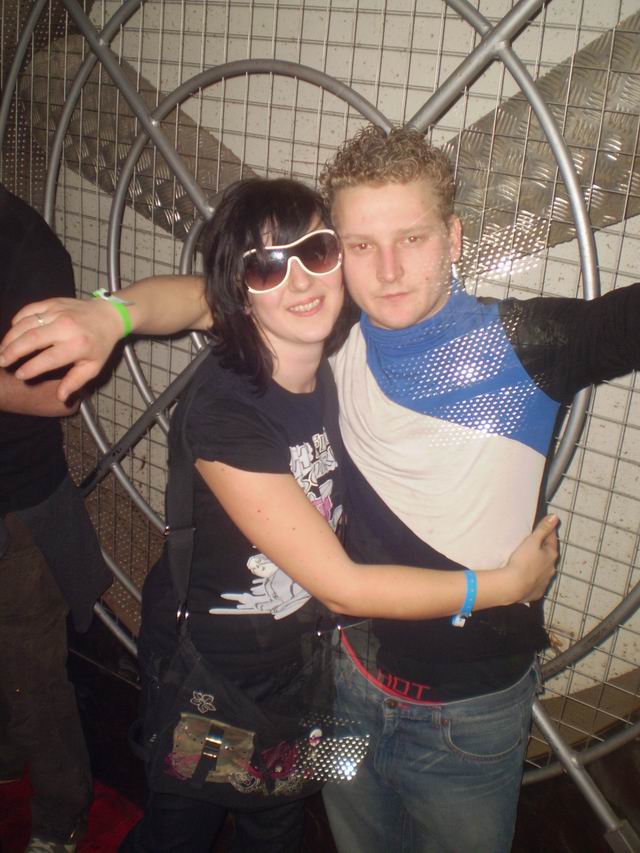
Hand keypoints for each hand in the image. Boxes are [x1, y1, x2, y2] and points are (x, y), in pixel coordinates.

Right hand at [0, 296, 121, 400]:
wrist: (108, 315)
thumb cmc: (100, 344)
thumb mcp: (93, 366)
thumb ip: (75, 381)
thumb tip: (60, 397)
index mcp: (78, 344)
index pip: (49, 358)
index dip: (32, 368)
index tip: (19, 375)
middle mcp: (66, 327)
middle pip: (32, 339)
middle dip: (12, 352)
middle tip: (1, 362)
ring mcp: (58, 312)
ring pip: (26, 324)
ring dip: (10, 338)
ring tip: (1, 350)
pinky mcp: (52, 302)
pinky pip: (29, 310)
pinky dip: (17, 321)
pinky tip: (12, 333)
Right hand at [503, 514, 558, 603]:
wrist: (513, 586)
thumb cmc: (523, 562)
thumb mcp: (532, 541)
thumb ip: (543, 529)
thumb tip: (555, 517)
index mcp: (551, 555)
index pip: (552, 539)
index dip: (548, 531)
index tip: (547, 525)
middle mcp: (551, 568)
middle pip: (549, 555)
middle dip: (544, 550)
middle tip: (536, 544)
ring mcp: (544, 581)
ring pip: (543, 570)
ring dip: (539, 565)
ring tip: (530, 562)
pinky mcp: (536, 592)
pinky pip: (536, 583)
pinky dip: (533, 579)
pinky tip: (526, 578)